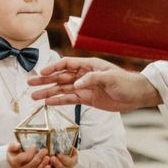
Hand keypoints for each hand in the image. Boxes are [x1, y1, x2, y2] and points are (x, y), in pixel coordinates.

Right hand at [7, 142, 49, 167]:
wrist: (13, 161)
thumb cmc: (14, 153)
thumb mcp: (11, 148)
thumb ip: (13, 146)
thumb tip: (18, 145)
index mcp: (15, 162)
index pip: (24, 158)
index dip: (30, 152)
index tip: (34, 145)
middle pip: (32, 164)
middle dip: (39, 157)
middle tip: (45, 150)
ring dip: (43, 163)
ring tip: (48, 157)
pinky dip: (44, 167)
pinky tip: (48, 162)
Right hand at [28, 57, 161, 111]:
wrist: (137, 95)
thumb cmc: (127, 82)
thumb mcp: (111, 78)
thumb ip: (92, 79)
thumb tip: (76, 84)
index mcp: (89, 65)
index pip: (67, 64)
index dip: (53, 68)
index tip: (41, 72)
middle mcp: (84, 75)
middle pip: (60, 77)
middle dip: (45, 80)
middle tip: (30, 84)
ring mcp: (84, 87)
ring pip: (62, 89)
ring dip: (48, 92)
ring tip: (34, 97)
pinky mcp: (87, 99)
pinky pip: (70, 99)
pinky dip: (59, 101)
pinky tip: (48, 102)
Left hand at [40, 148, 77, 167]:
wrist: (61, 161)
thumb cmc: (65, 154)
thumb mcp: (69, 151)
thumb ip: (69, 149)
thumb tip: (70, 147)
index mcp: (70, 163)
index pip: (68, 162)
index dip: (64, 159)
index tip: (59, 155)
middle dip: (56, 163)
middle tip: (52, 158)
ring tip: (46, 166)